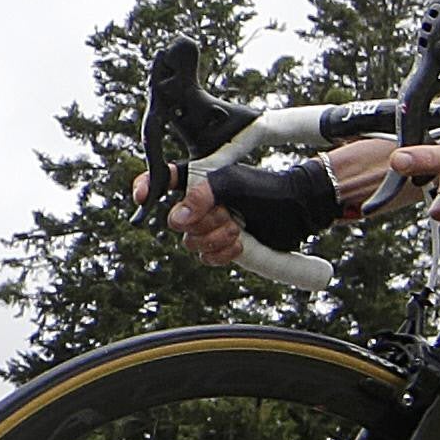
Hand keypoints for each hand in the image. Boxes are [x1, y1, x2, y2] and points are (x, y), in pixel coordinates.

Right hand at [139, 138, 398, 266]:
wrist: (296, 212)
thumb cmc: (267, 190)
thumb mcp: (233, 184)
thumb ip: (203, 194)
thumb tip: (178, 216)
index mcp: (197, 181)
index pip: (162, 182)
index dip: (147, 187)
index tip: (142, 196)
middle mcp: (199, 204)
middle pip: (177, 222)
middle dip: (204, 222)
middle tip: (228, 214)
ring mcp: (210, 227)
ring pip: (193, 243)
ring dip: (217, 239)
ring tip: (239, 227)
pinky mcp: (222, 247)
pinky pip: (208, 258)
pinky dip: (223, 254)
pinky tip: (240, 243)